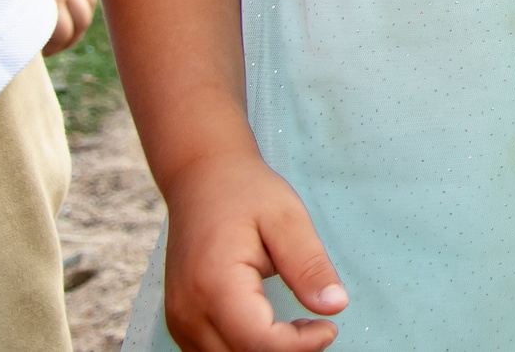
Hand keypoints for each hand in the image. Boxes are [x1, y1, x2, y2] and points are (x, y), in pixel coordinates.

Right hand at [161, 149, 347, 351]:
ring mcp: (179, 320)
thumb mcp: (287, 219)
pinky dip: (244, 349)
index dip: (300, 345)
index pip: (259, 342)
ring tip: (294, 328)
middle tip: (315, 328)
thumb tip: (335, 306)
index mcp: (216, 285)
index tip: (328, 328)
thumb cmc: (245, 192)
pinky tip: (268, 328)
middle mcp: (189, 311)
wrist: (201, 179)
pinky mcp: (180, 322)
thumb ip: (309, 266)